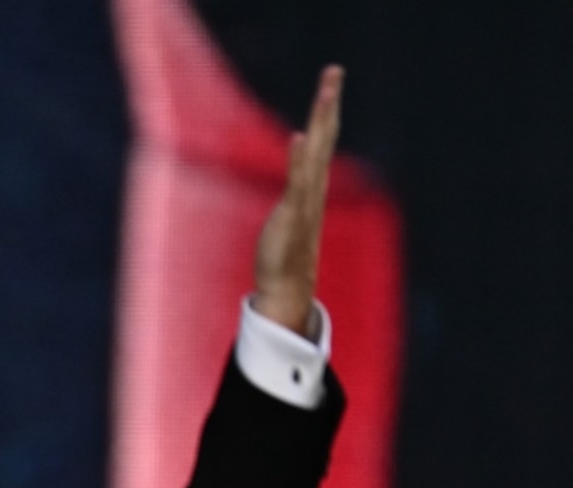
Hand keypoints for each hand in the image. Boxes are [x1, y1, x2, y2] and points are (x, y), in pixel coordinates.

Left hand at [251, 64, 343, 336]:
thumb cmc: (285, 250)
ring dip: (319, 123)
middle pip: (324, 137)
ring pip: (315, 154)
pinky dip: (299, 161)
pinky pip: (298, 184)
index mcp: (312, 183)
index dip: (326, 109)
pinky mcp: (293, 216)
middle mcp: (314, 187)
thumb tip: (297, 158)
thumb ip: (295, 185)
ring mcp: (306, 200)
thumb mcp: (289, 209)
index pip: (322, 138)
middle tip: (334, 70)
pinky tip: (299, 138)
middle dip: (328, 104)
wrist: (287, 286)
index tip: (331, 79)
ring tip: (326, 92)